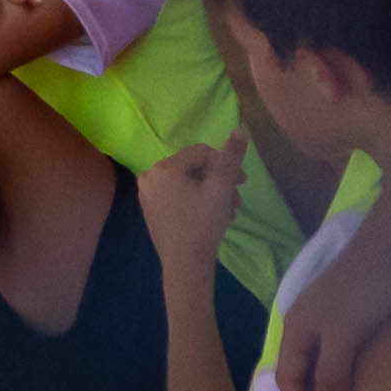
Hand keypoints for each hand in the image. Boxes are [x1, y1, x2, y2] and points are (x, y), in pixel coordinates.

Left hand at [137, 139, 243, 271]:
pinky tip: (214, 216)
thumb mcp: (221, 187)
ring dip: (214, 193)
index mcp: (163, 168)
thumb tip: (240, 128)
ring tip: (229, 211)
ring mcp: (147, 194)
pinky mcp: (151, 209)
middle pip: (195, 168)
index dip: (225, 164)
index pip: (201, 153)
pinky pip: (179, 195)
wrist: (185, 263)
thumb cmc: (203, 223)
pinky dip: (199, 201)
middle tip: (237, 200)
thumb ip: (231, 157)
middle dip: (220, 182)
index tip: (243, 182)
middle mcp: (149, 177)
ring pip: (189, 183)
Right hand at [268, 221, 390, 390]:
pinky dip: (349, 369)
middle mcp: (308, 325)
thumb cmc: (364, 291)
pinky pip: (346, 350)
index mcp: (296, 330)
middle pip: (302, 370)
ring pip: (325, 359)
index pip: (288, 379)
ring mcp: (332, 317)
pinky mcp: (357, 310)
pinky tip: (367, 377)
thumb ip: (333, 374)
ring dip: (331, 384)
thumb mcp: (344, 337)